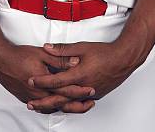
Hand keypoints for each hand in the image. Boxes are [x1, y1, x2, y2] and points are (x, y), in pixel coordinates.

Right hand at [0, 38, 95, 112]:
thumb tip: (75, 61)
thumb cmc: (18, 56)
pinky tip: (59, 105)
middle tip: (90, 101)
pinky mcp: (27, 98)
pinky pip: (44, 107)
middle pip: (62, 103)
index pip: (66, 90)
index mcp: (44, 84)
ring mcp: (32, 99)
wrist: (0, 60)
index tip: (91, 89)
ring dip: (67, 106)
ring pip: (53, 107)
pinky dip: (54, 107)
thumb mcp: (42, 54)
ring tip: (79, 104)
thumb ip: (60, 58)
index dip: (80, 90)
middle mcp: (38, 95)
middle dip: (78, 103)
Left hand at [26, 39, 144, 111]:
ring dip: (54, 105)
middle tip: (31, 102)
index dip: (41, 81)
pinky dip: (68, 105)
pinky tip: (62, 105)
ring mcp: (89, 94)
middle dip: (43, 101)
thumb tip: (48, 48)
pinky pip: (78, 104)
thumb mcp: (82, 47)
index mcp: (79, 75)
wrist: (123, 60)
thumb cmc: (105, 53)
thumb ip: (63, 49)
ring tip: (42, 106)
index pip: (55, 81)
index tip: (31, 80)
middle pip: (59, 98)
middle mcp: (83, 87)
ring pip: (68, 104)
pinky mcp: (94, 96)